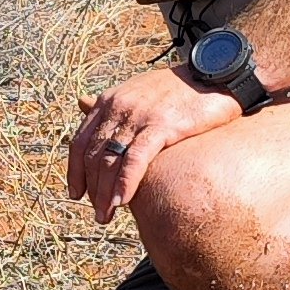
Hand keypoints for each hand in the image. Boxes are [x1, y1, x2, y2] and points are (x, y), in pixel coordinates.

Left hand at [68, 64, 240, 221]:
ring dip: (105, 193)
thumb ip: (110, 105)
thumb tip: (80, 102)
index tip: (77, 194)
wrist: (214, 74)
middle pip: (94, 156)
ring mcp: (138, 116)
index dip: (76, 171)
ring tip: (107, 216)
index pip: (81, 141)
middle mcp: (118, 107)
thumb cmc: (176, 88)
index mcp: (110, 101)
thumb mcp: (136, 91)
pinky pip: (135, 159)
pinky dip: (125, 182)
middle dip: (93, 189)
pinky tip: (122, 201)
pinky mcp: (161, 125)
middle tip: (99, 215)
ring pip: (110, 160)